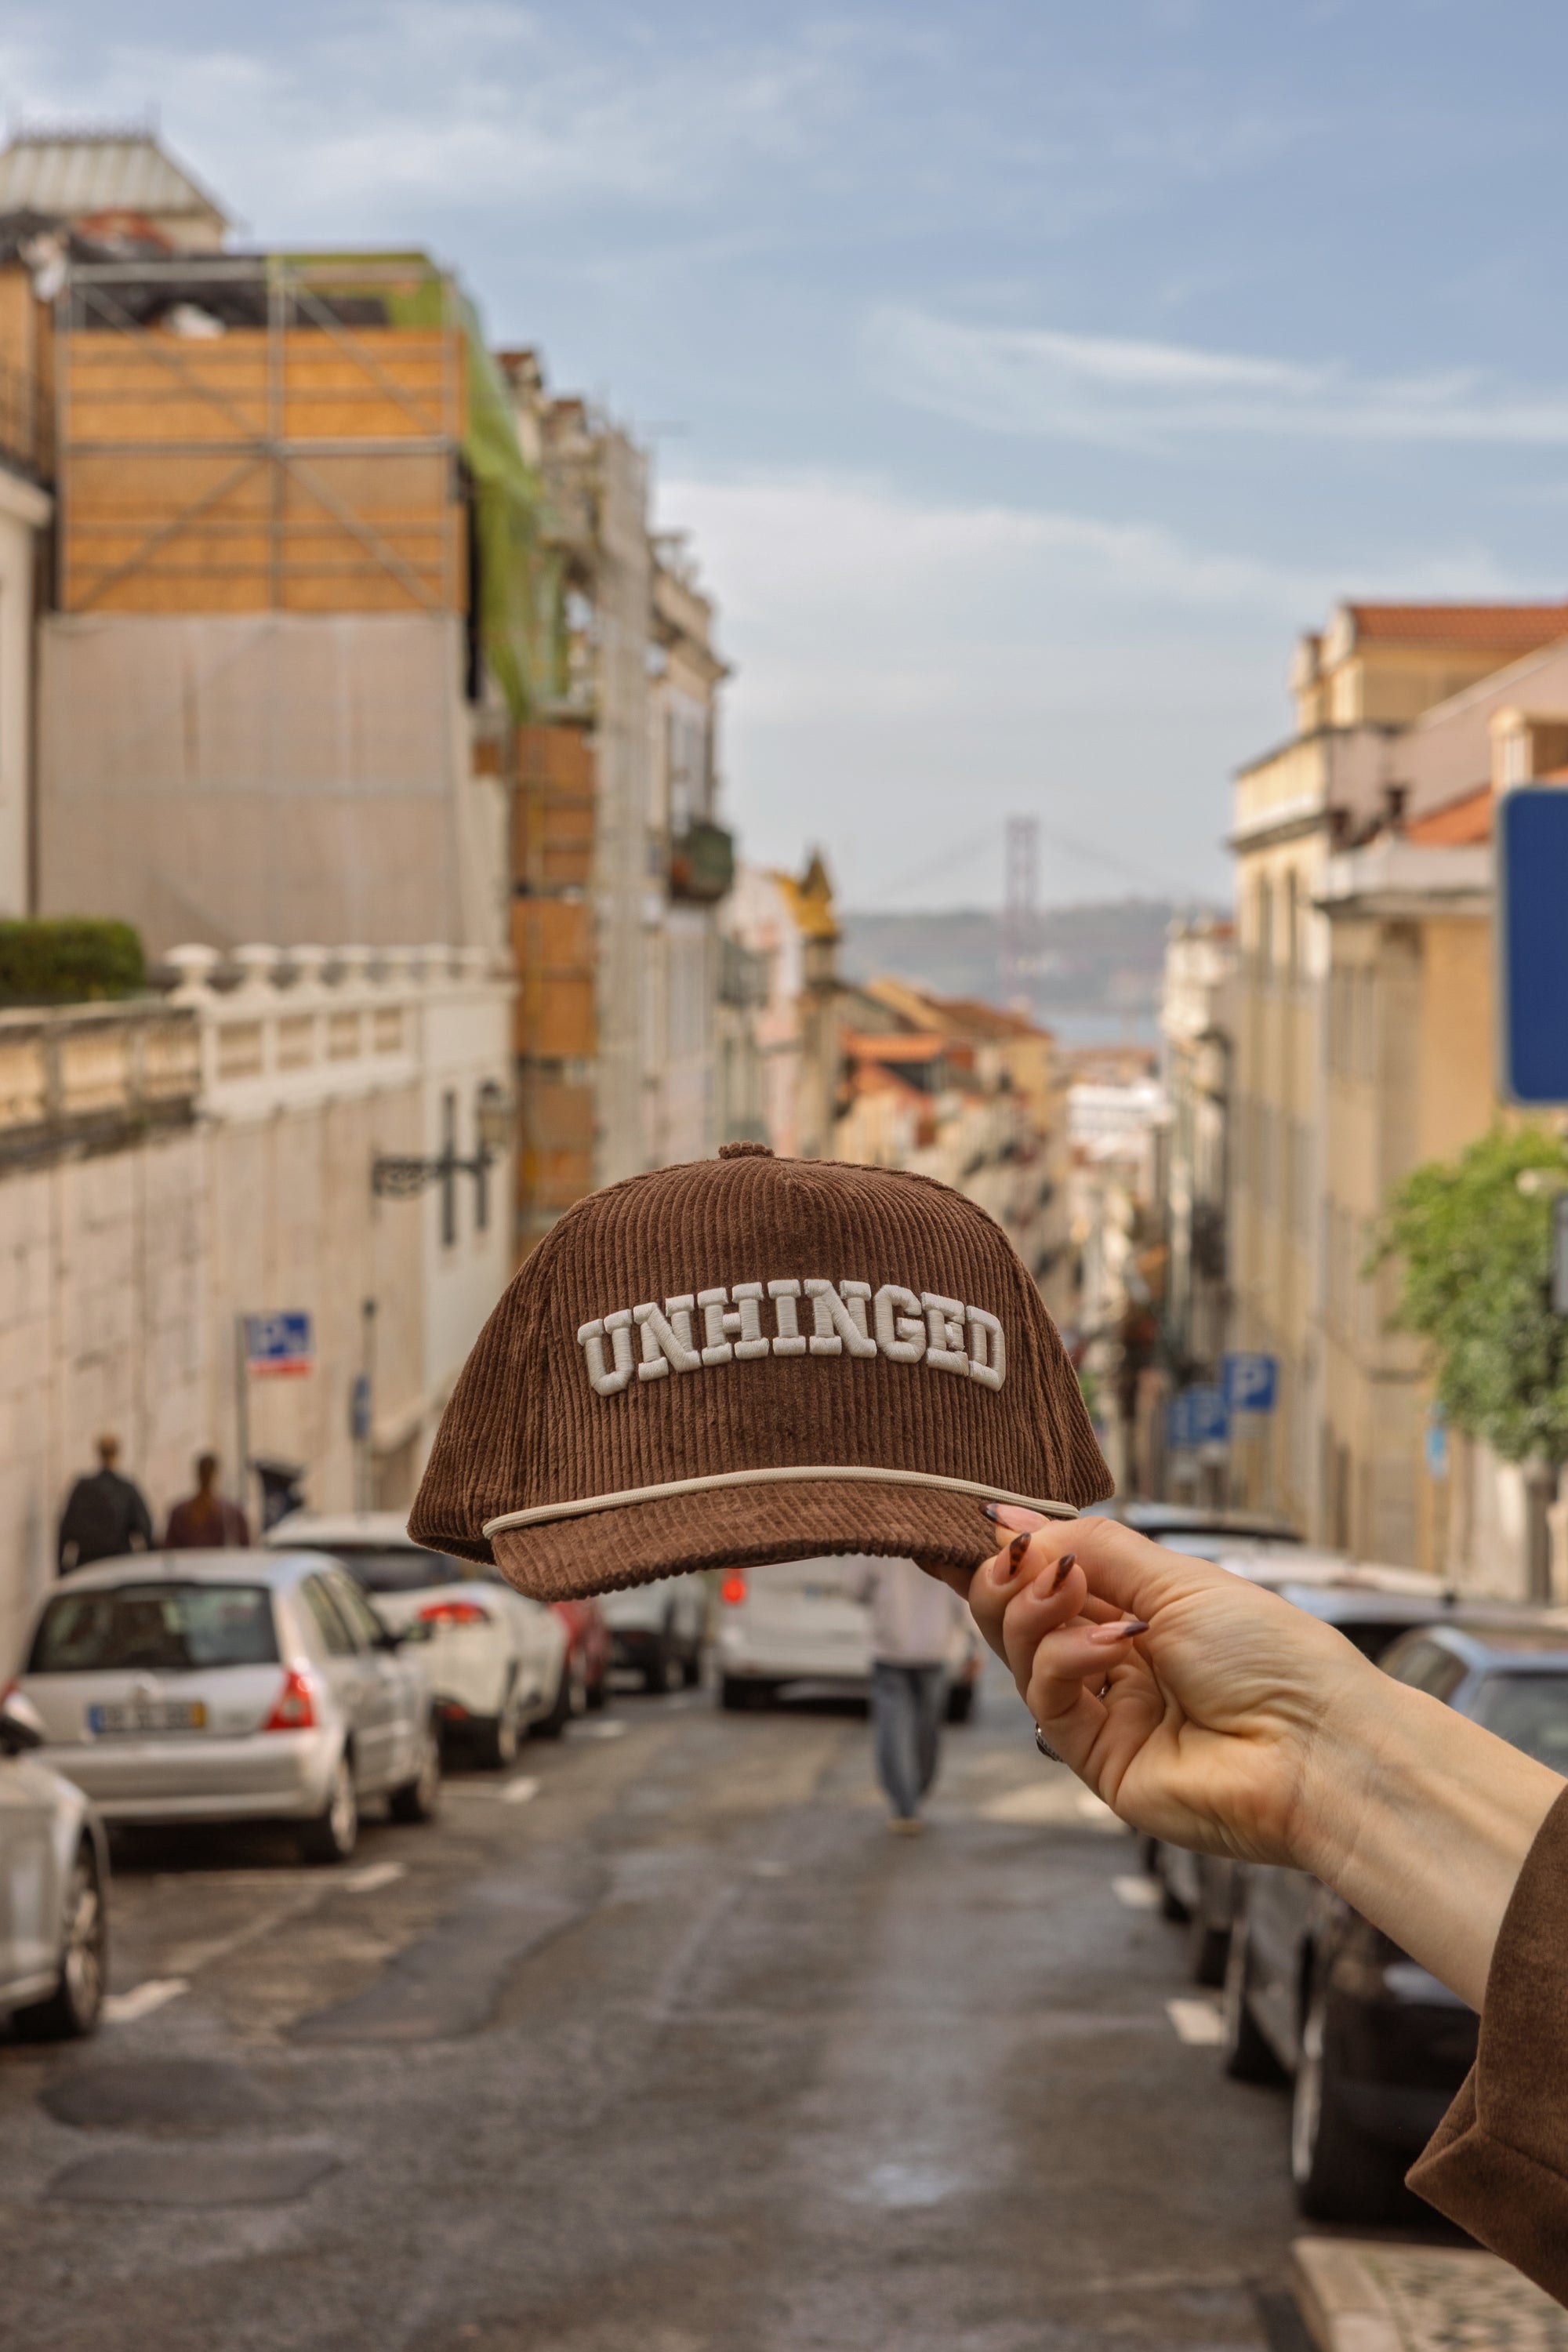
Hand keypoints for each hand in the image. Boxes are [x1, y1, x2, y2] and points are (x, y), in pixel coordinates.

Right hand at [938, 1508, 1389, 1872]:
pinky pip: (1049, 1701)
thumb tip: (1012, 1517)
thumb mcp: (1178, 1580)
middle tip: (1017, 1555)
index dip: (1009, 1554)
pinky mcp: (1098, 1760)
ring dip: (1033, 1611)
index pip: (1052, 1577)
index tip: (970, 1524)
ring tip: (1064, 1588)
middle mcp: (1116, 1660)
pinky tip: (1107, 1644)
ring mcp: (1106, 1713)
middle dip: (1006, 1578)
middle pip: (1021, 1617)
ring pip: (1024, 1655)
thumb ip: (1092, 1548)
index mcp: (1139, 1612)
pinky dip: (1065, 1660)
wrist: (1319, 1747)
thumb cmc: (1273, 1657)